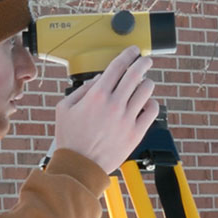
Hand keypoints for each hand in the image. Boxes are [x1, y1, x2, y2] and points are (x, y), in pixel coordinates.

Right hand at [54, 46, 158, 173]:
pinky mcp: (136, 132)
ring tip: (145, 83)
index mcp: (97, 95)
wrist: (80, 166)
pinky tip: (147, 103)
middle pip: (135, 74)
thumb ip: (81, 90)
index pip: (117, 66)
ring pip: (146, 90)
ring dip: (147, 82)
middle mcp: (114, 104)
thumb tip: (99, 79)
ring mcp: (127, 118)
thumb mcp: (65, 108)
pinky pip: (152, 111)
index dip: (127, 55)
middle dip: (143, 62)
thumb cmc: (70, 138)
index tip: (133, 51)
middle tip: (145, 60)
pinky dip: (152, 103)